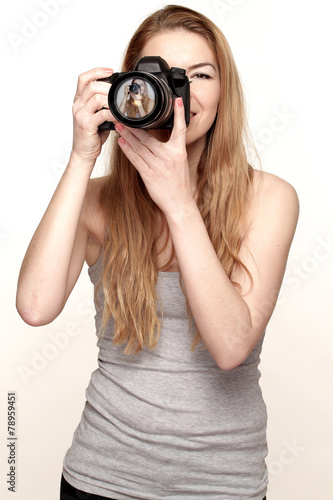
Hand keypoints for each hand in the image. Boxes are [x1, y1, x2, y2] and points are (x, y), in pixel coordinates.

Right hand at [72, 67, 114, 163]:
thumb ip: (103, 106)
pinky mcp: (86, 124)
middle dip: (108, 86)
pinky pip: (101, 114)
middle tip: (119, 92)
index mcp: (79, 101)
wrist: (84, 153)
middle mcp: (77, 106)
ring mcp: (80, 114)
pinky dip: (112, 113)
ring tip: (118, 105)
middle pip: (91, 86)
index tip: (110, 70)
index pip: (84, 79)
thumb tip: (118, 98)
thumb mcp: (97, 117)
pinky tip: (118, 116)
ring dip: (110, 99)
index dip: (97, 71)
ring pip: (96, 97)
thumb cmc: (91, 136)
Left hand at [115, 98, 194, 216]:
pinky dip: (127, 150)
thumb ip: (170, 148)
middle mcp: (168, 156)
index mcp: (179, 151)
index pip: (179, 129)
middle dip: (135, 126)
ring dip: (127, 135)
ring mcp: (158, 165)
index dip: (179, 114)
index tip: (177, 100)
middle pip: (149, 137)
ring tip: (118, 126)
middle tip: (124, 115)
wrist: (179, 202)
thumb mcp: (180, 162)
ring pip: (139, 146)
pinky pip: (135, 159)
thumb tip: (156, 138)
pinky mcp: (149, 175)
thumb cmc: (178, 183)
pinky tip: (121, 143)